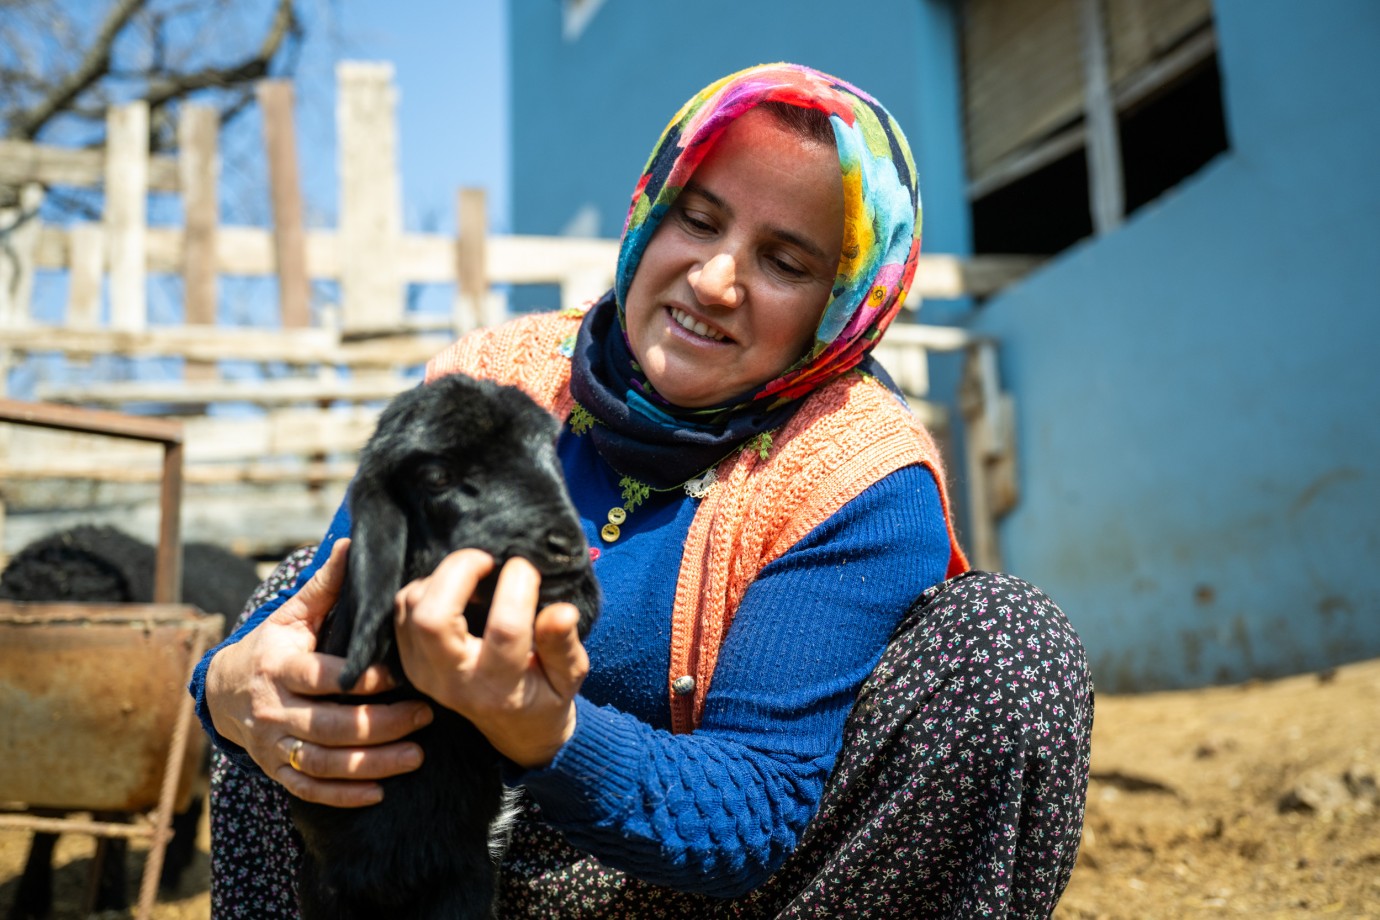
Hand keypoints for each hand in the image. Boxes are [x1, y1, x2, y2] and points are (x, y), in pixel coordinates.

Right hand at [205, 538, 433, 805]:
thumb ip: (325, 585)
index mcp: (280, 666)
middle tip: (425, 715)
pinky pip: (310, 790)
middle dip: (382, 725)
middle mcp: (274, 710)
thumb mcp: (291, 613)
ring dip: (373, 764)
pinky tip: (380, 792)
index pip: (324, 677)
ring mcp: (273, 745)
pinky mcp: (276, 770)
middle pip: (331, 726)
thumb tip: (351, 542)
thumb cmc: (271, 644)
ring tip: (416, 756)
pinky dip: (344, 796)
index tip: (402, 675)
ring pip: (325, 762)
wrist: (222, 689)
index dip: (363, 680)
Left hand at [395, 550, 589, 769]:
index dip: (516, 588)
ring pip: (411, 608)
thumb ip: (564, 645)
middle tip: (487, 559)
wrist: (515, 732)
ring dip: (441, 578)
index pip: (504, 630)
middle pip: (432, 619)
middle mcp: (454, 681)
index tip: (527, 566)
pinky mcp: (409, 661)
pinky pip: (402, 609)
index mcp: (500, 686)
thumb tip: (563, 610)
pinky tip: (455, 588)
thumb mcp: (568, 677)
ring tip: (474, 574)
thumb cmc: (547, 696)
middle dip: (457, 572)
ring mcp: (425, 673)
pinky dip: (425, 587)